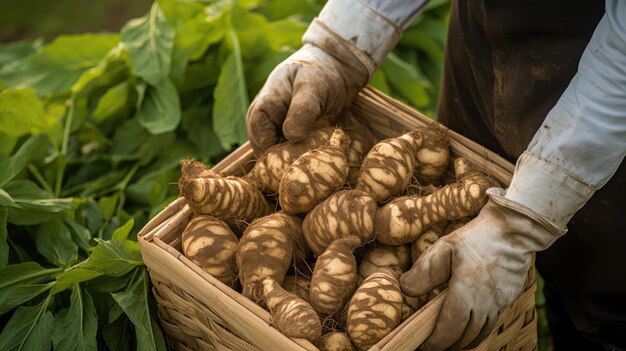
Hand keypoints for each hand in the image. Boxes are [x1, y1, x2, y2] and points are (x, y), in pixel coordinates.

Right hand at [246, 42, 368, 154]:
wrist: (332, 71)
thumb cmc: (319, 75)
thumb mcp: (312, 87)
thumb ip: (302, 110)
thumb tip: (291, 136)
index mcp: (261, 111)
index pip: (262, 144)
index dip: (281, 155)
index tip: (306, 156)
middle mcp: (263, 126)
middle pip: (269, 156)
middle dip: (291, 160)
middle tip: (316, 156)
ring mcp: (275, 134)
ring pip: (281, 159)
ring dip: (298, 160)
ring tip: (319, 152)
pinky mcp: (289, 141)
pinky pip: (292, 157)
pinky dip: (305, 158)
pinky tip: (319, 153)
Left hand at [400, 192, 561, 350]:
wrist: (514, 231)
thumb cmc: (476, 237)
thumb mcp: (444, 248)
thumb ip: (423, 272)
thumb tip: (405, 290)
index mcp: (467, 292)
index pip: (449, 329)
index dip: (435, 343)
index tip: (422, 346)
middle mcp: (485, 304)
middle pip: (464, 338)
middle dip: (446, 346)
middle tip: (430, 345)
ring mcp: (499, 305)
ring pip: (479, 335)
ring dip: (462, 341)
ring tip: (446, 341)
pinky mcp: (508, 301)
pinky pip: (490, 325)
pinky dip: (476, 332)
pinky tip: (466, 328)